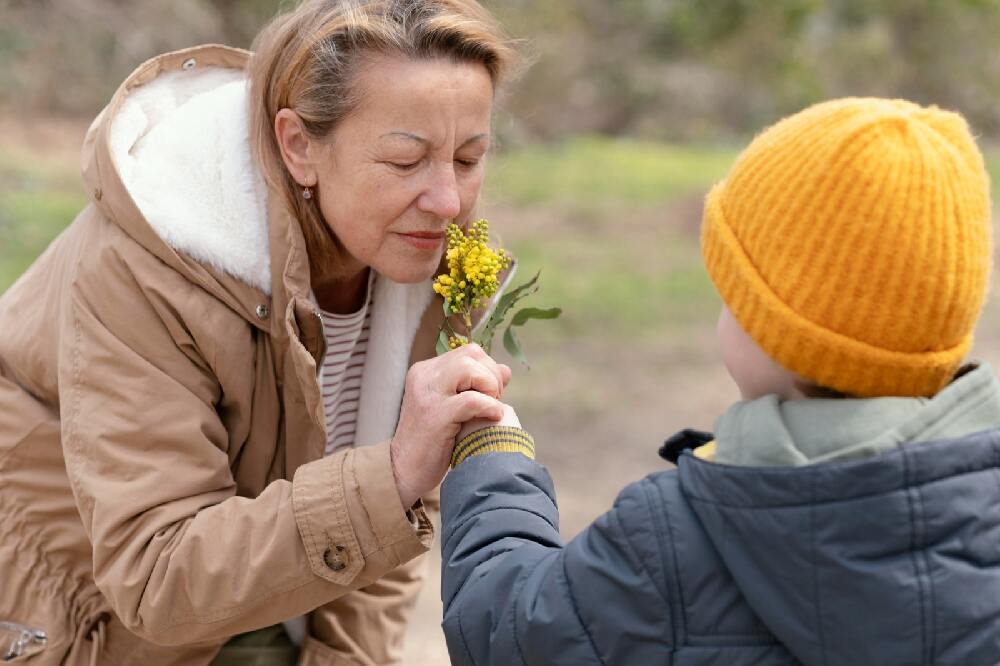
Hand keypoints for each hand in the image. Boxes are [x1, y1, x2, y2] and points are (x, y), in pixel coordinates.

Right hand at [391, 344, 511, 508]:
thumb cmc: (433, 440)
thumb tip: (505, 370)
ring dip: (489, 387)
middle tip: (494, 400)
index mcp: (426, 371)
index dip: (488, 369)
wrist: (404, 470)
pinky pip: (472, 400)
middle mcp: (424, 376)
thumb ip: (476, 385)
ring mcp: (428, 394)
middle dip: (492, 375)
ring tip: (490, 406)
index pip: (469, 352)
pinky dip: (489, 406)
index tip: (492, 393)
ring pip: (469, 368)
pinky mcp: (435, 415)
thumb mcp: (453, 406)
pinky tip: (493, 417)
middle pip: (471, 354)